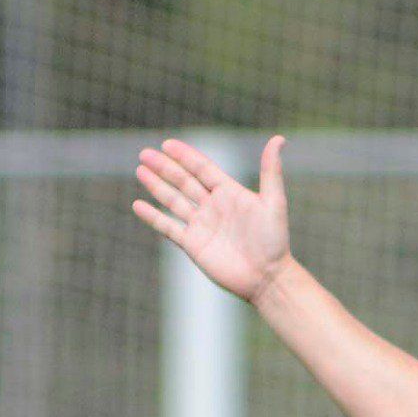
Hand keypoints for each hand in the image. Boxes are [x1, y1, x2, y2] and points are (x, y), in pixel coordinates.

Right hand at [132, 135, 291, 302]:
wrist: (267, 277)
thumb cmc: (275, 240)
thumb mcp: (274, 202)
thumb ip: (271, 171)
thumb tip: (279, 139)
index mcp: (229, 192)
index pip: (202, 168)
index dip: (185, 156)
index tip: (167, 144)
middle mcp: (213, 206)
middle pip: (183, 181)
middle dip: (164, 167)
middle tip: (144, 153)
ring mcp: (201, 225)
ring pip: (173, 201)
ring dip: (156, 186)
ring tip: (140, 171)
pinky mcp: (193, 245)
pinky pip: (169, 227)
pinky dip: (153, 217)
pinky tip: (138, 205)